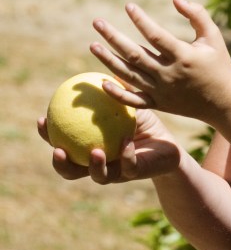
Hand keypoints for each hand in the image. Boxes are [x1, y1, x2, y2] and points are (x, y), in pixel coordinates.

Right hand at [37, 107, 181, 183]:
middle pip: (71, 169)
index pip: (63, 142)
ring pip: (98, 176)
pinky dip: (126, 155)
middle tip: (57, 150)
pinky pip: (128, 166)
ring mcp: (116, 172)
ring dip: (94, 166)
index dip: (47, 135)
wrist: (169, 144)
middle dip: (61, 163)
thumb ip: (112, 94)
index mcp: (89, 146)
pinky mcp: (135, 173)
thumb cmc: (144, 123)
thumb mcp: (128, 105)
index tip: (41, 119)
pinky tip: (126, 144)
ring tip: (94, 153)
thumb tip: (98, 73)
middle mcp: (99, 163)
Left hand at [89, 0, 230, 125]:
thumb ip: (197, 15)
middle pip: (134, 54)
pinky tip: (102, 82)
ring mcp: (162, 91)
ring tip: (93, 45)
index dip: (140, 20)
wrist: (224, 102)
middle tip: (97, 22)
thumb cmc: (219, 64)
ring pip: (129, 75)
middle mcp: (169, 74)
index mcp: (183, 56)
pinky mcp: (159, 104)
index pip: (155, 35)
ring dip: (108, 60)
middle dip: (113, 37)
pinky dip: (118, 94)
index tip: (128, 6)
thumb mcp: (213, 36)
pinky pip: (134, 100)